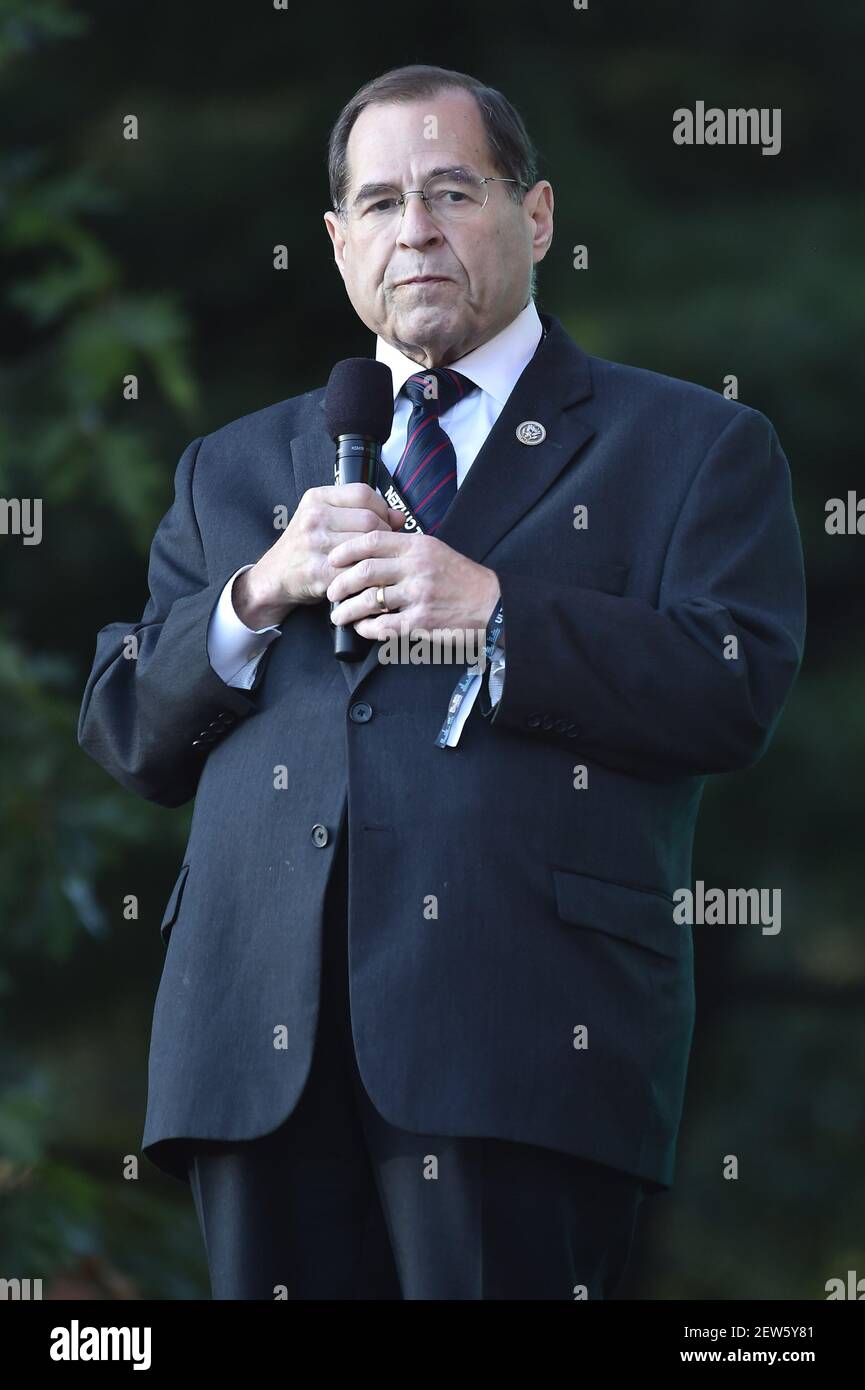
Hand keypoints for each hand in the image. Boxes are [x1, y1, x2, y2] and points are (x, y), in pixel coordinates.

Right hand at [233, 483, 405, 627]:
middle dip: (384, 534)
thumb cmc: (305, 546)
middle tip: (384, 546)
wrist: (275, 575)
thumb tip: (400, 517)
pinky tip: (368, 575)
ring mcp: (315, 544)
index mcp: (316, 498)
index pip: (363, 493)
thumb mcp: (325, 518)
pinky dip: (367, 573)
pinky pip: (356, 569)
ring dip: (377, 555)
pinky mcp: (319, 571)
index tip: (385, 521)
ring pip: (366, 545)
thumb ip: (360, 512)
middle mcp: (314, 518)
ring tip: (377, 560)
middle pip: (369, 519)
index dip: (382, 508)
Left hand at [326, 528, 500, 641]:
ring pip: (370, 600)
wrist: (491, 604)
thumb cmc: (461, 578)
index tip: (332, 558)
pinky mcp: (421, 622)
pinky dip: (367, 628)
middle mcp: (417, 568)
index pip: (372, 540)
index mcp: (418, 546)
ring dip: (348, 610)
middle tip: (330, 591)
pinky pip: (384, 625)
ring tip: (338, 615)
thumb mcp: (436, 551)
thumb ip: (406, 548)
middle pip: (365, 571)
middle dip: (340, 583)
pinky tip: (362, 628)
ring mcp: (419, 595)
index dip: (346, 549)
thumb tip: (370, 547)